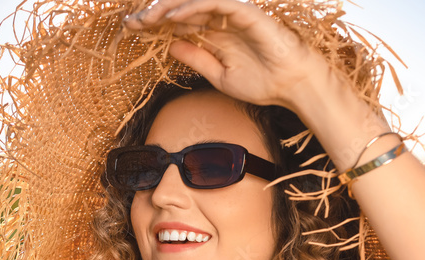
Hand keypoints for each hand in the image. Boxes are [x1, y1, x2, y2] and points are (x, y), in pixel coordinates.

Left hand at [123, 0, 334, 111]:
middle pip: (181, 9)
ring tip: (147, 18)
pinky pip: (216, 3)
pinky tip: (174, 17)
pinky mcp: (246, 12)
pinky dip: (193, 7)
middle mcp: (221, 20)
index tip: (131, 30)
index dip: (154, 24)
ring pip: (195, 2)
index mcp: (214, 33)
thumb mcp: (219, 76)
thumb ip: (196, 58)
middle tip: (132, 22)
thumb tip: (170, 46)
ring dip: (169, 7)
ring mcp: (233, 14)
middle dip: (154, 13)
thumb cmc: (263, 82)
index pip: (178, 23)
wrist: (293, 86)